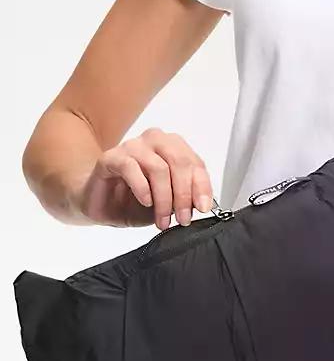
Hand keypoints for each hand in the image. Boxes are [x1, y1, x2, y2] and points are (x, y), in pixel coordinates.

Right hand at [74, 128, 213, 229]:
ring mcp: (133, 147)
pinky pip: (131, 167)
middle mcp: (155, 141)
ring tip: (162, 219)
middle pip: (179, 162)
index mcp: (173, 149)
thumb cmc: (136, 202)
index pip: (196, 163)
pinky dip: (142, 188)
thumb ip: (186, 199)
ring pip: (158, 167)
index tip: (203, 208)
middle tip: (183, 218)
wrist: (102, 206)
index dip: (202, 187)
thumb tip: (201, 203)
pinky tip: (145, 202)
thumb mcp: (168, 204)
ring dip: (164, 198)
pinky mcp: (111, 157)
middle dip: (184, 195)